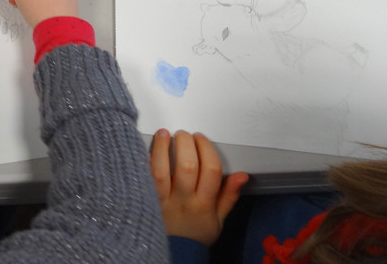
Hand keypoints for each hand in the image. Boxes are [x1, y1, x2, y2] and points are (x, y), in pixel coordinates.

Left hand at [149, 129, 247, 245]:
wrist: (176, 252)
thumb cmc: (196, 233)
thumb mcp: (219, 219)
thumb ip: (229, 195)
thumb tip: (242, 175)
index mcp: (204, 203)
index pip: (211, 170)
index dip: (206, 149)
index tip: (201, 138)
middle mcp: (184, 200)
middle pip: (187, 166)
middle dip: (186, 144)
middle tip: (184, 134)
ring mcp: (164, 200)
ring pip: (162, 170)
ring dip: (162, 148)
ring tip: (164, 133)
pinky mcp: (147, 199)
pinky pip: (145, 178)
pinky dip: (146, 161)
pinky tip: (148, 149)